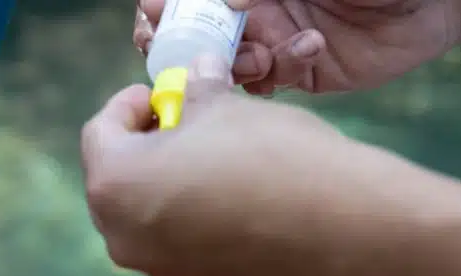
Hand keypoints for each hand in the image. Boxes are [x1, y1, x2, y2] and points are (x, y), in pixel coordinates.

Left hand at [81, 55, 448, 275]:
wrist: (344, 236)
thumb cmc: (274, 160)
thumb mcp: (226, 109)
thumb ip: (196, 94)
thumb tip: (195, 76)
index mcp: (115, 187)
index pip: (100, 134)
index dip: (129, 106)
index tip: (162, 95)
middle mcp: (124, 241)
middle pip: (118, 184)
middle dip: (147, 150)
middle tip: (187, 127)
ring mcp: (161, 275)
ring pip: (151, 222)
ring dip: (172, 190)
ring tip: (218, 165)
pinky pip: (184, 252)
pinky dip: (198, 227)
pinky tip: (241, 207)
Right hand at [133, 0, 453, 93]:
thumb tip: (226, 0)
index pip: (194, 0)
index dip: (165, 8)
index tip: (150, 12)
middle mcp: (257, 13)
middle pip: (198, 36)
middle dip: (181, 44)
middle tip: (179, 50)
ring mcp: (277, 44)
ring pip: (230, 66)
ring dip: (235, 64)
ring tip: (261, 53)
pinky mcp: (304, 73)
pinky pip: (274, 82)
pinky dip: (281, 71)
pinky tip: (309, 48)